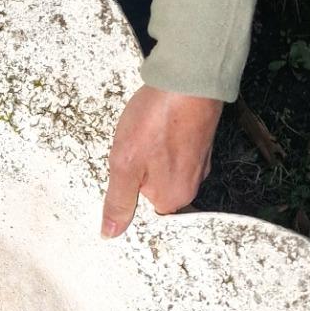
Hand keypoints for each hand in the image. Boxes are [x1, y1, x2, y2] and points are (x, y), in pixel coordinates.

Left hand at [101, 86, 222, 237]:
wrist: (190, 77)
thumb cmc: (157, 120)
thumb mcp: (125, 166)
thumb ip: (118, 201)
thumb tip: (110, 233)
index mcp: (173, 198)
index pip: (143, 212)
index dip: (127, 194)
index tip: (122, 175)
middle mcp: (190, 185)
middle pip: (152, 189)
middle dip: (137, 174)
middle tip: (132, 150)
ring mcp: (198, 162)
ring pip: (162, 168)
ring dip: (149, 155)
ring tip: (144, 134)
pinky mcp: (199, 140)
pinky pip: (173, 150)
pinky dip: (162, 140)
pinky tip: (155, 126)